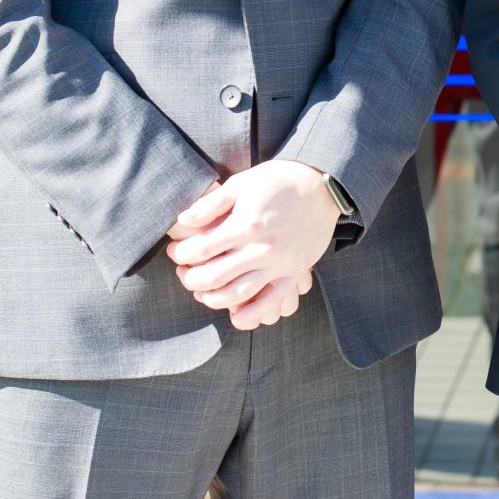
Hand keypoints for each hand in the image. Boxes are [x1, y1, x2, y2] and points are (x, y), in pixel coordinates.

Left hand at [166, 160, 344, 330]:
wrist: (322, 186)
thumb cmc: (278, 181)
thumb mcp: (242, 183)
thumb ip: (211, 204)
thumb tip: (182, 221)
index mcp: (245, 224)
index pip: (200, 249)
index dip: (181, 253)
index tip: (175, 250)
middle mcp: (260, 248)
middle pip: (213, 277)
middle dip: (189, 278)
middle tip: (183, 271)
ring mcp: (279, 263)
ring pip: (237, 295)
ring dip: (211, 298)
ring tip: (201, 290)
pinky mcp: (294, 272)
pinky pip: (271, 301)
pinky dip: (251, 315)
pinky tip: (235, 317)